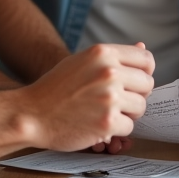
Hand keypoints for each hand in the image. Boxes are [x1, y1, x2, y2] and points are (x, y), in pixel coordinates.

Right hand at [17, 43, 153, 150]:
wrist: (31, 113)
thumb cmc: (56, 88)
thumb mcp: (82, 61)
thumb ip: (113, 56)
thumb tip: (143, 47)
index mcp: (103, 53)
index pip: (146, 60)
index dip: (143, 73)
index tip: (134, 83)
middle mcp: (109, 72)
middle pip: (147, 84)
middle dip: (136, 95)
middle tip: (117, 102)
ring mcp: (109, 97)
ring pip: (141, 107)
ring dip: (127, 114)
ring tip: (105, 113)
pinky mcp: (107, 122)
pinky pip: (129, 128)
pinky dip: (116, 130)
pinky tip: (99, 126)